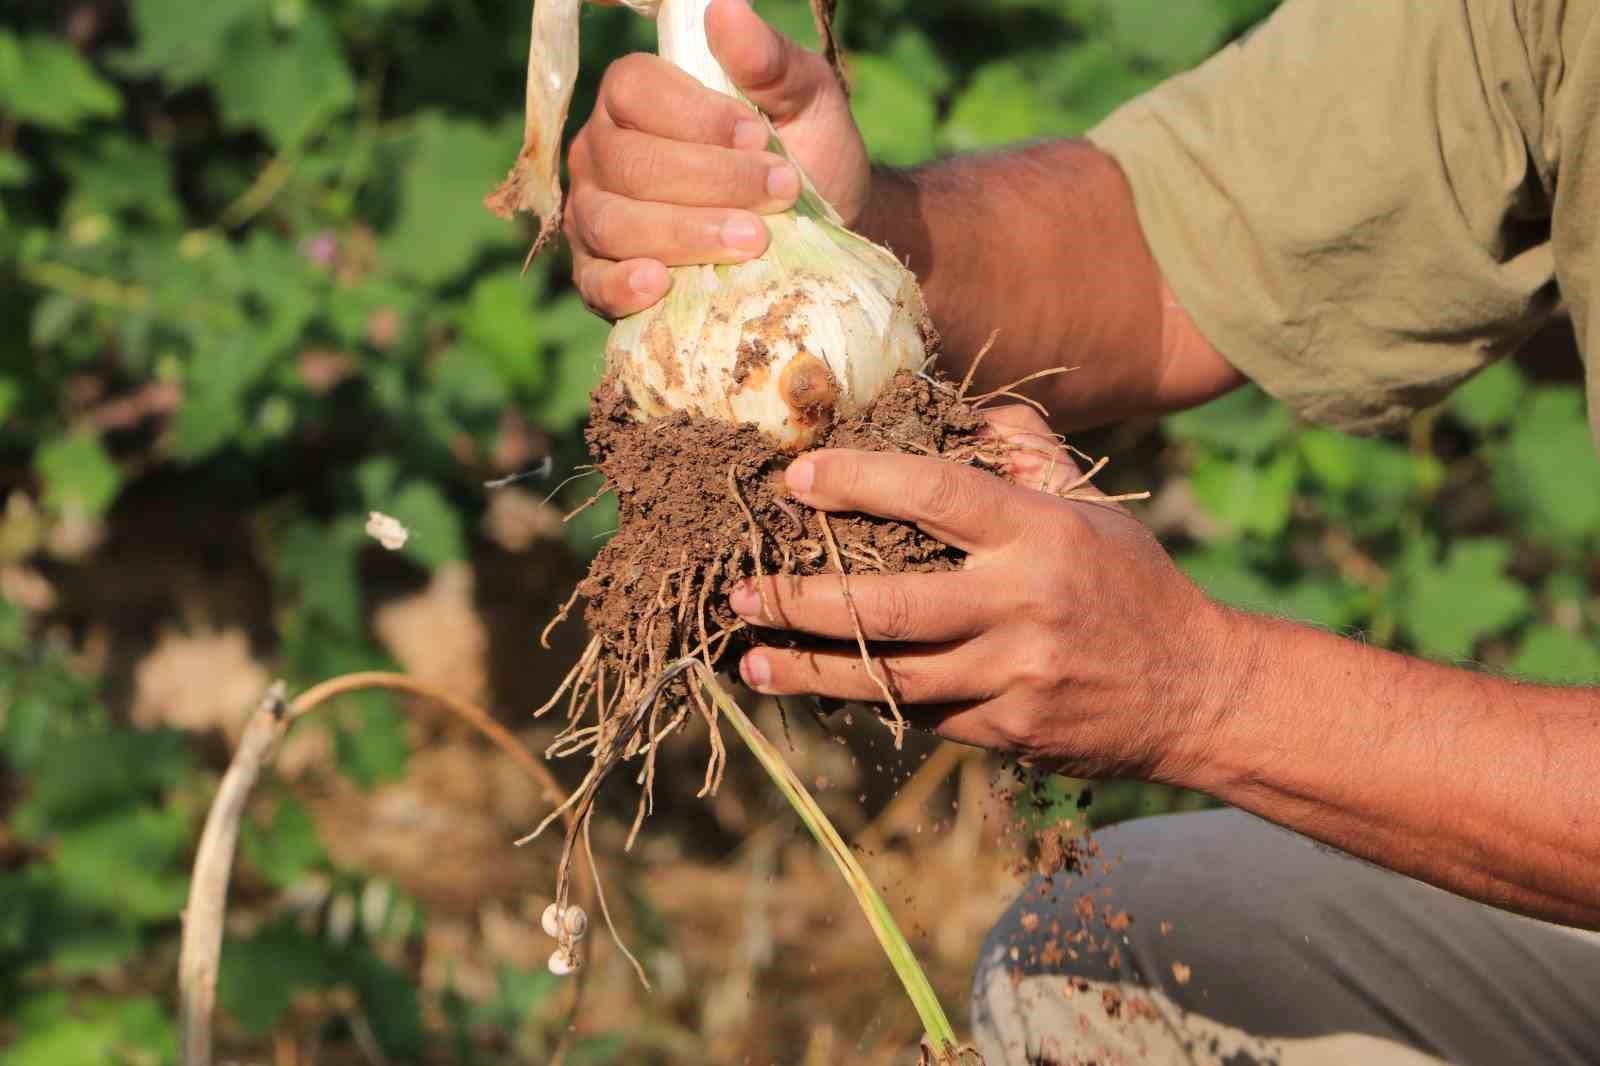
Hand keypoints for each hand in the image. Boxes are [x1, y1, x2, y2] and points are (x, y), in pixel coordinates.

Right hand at [567, 0, 868, 317]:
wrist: (820, 237)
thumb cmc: (806, 155)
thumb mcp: (806, 102)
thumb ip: (769, 62)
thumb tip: (727, 9)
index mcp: (636, 97)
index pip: (633, 90)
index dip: (694, 116)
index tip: (757, 136)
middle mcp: (602, 152)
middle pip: (627, 162)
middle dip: (707, 181)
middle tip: (778, 195)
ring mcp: (593, 214)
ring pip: (611, 220)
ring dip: (682, 233)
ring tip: (751, 242)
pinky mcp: (600, 276)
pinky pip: (592, 281)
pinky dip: (622, 285)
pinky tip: (661, 285)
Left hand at [728, 408, 1243, 781]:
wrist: (1195, 694)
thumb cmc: (1131, 585)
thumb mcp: (1093, 510)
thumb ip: (1028, 455)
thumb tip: (963, 402)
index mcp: (1041, 535)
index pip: (936, 494)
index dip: (859, 482)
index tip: (796, 479)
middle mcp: (1023, 606)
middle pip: (891, 605)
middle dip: (803, 600)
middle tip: (739, 591)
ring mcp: (1013, 677)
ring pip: (890, 675)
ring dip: (811, 667)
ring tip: (748, 657)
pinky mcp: (1007, 731)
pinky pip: (918, 712)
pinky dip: (863, 697)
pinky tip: (815, 686)